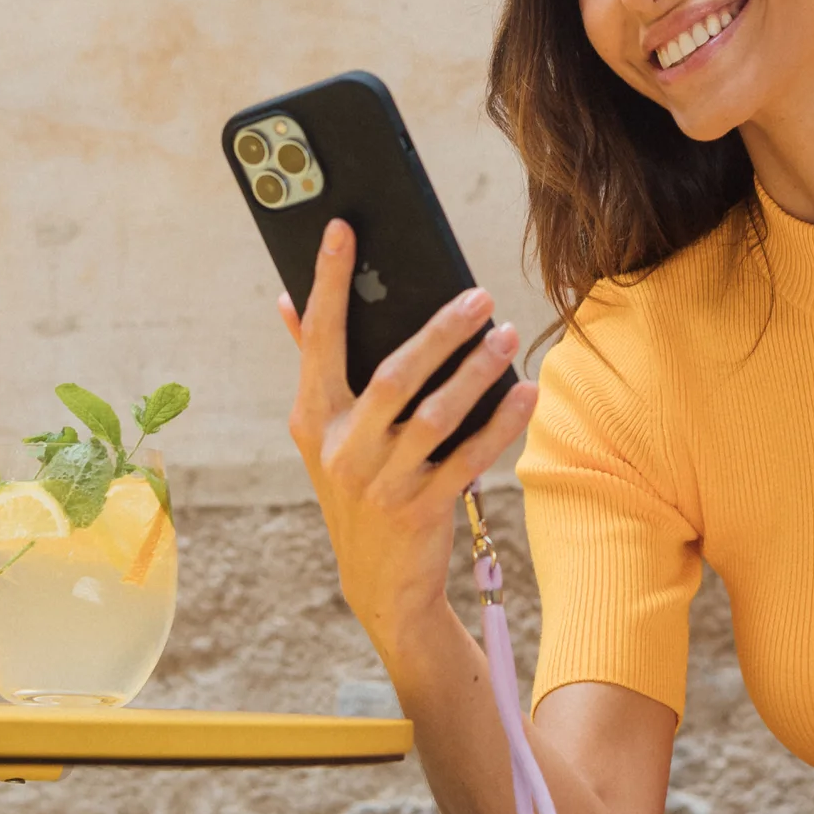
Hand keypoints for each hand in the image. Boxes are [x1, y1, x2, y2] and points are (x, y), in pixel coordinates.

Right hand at [275, 219, 538, 667]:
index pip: (318, 340)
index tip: (342, 228)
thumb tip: (288, 299)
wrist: (379, 585)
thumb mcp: (323, 434)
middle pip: (391, 377)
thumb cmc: (356, 488)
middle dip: (437, 332)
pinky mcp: (422, 512)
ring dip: (475, 372)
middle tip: (477, 296)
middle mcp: (341, 450)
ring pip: (434, 417)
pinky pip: (469, 459)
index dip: (328, 283)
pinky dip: (500, 424)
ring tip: (506, 335)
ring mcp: (381, 485)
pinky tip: (525, 392)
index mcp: (312, 420)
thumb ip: (312, 365)